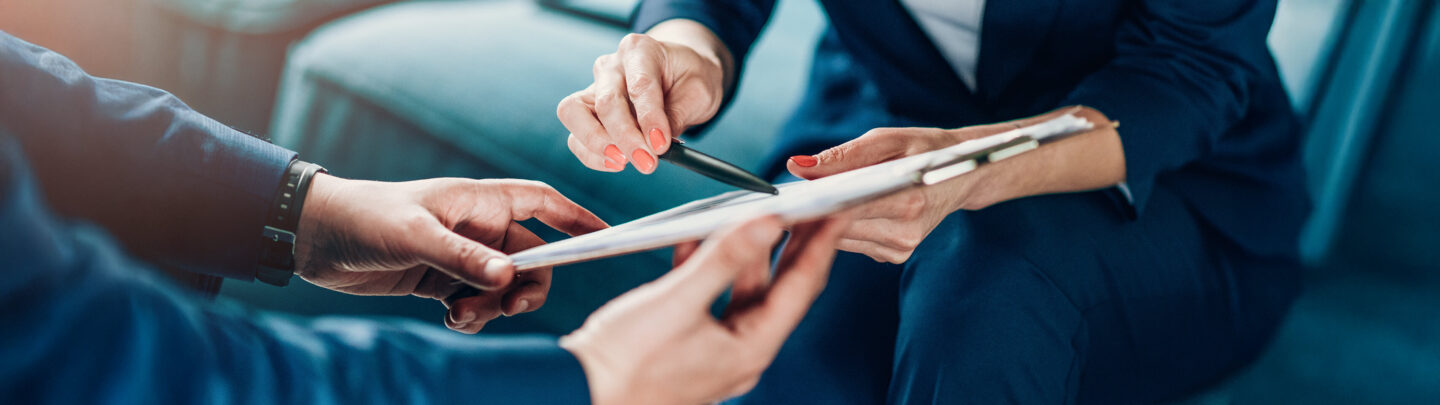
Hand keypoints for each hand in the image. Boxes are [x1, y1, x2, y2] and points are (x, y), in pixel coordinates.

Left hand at [294, 174, 607, 332]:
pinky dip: (474, 315)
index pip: (543, 205)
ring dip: (495, 306)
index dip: (576, 219)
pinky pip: (478, 301)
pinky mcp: (441, 280)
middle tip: (509, 305)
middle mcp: (477, 227)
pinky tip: (452, 319)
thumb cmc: (365, 218)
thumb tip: (509, 278)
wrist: (315, 238)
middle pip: (532, 258)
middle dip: (528, 285)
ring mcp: (461, 255)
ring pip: (505, 285)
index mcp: (479, 202)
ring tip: (463, 314)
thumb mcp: (415, 236)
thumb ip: (463, 258)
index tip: (605, 237)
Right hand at [558, 20, 729, 173]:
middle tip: (646, 162)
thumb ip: (677, 115)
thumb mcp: (698, 91)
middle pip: (605, 101)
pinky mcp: (586, 112)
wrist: (678, 75)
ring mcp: (593, 88)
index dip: (649, 117)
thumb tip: (657, 145)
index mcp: (640, 50)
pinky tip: (618, 163)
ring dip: (597, 145)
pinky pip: (576, 137)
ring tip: (625, 162)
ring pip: (574, 114)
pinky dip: (592, 155)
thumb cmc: (688, 78)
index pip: (640, 84)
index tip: (661, 145)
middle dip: (625, 137)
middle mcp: (611, 66)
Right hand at [560, 216, 848, 404]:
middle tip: (811, 202)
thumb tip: (769, 223)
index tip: (840, 206)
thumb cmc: (623, 363)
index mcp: (750, 349)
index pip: (801, 286)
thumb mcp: (677, 301)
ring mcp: (715, 350)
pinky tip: (697, 237)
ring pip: (743, 291)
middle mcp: (741, 353)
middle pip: (779, 288)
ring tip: (755, 210)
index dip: (822, 242)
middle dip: (794, 243)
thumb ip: (724, 258)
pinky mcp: (687, 344)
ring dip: (746, 251)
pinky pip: (710, 299)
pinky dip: (709, 266)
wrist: (575, 397)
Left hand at [786, 106, 1124, 262]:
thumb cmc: (927, 149)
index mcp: (907, 200)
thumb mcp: (888, 140)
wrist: (964, 174)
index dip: (810, 205)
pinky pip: (852, 243)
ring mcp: (900, 249)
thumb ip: (842, 156)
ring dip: (821, 222)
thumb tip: (797, 166)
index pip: (845, 209)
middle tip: (786, 196)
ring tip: (808, 200)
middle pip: (838, 228)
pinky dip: (839, 228)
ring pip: (840, 239)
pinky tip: (837, 212)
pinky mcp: (894, 256)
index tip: (783, 197)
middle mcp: (905, 232)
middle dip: (811, 212)